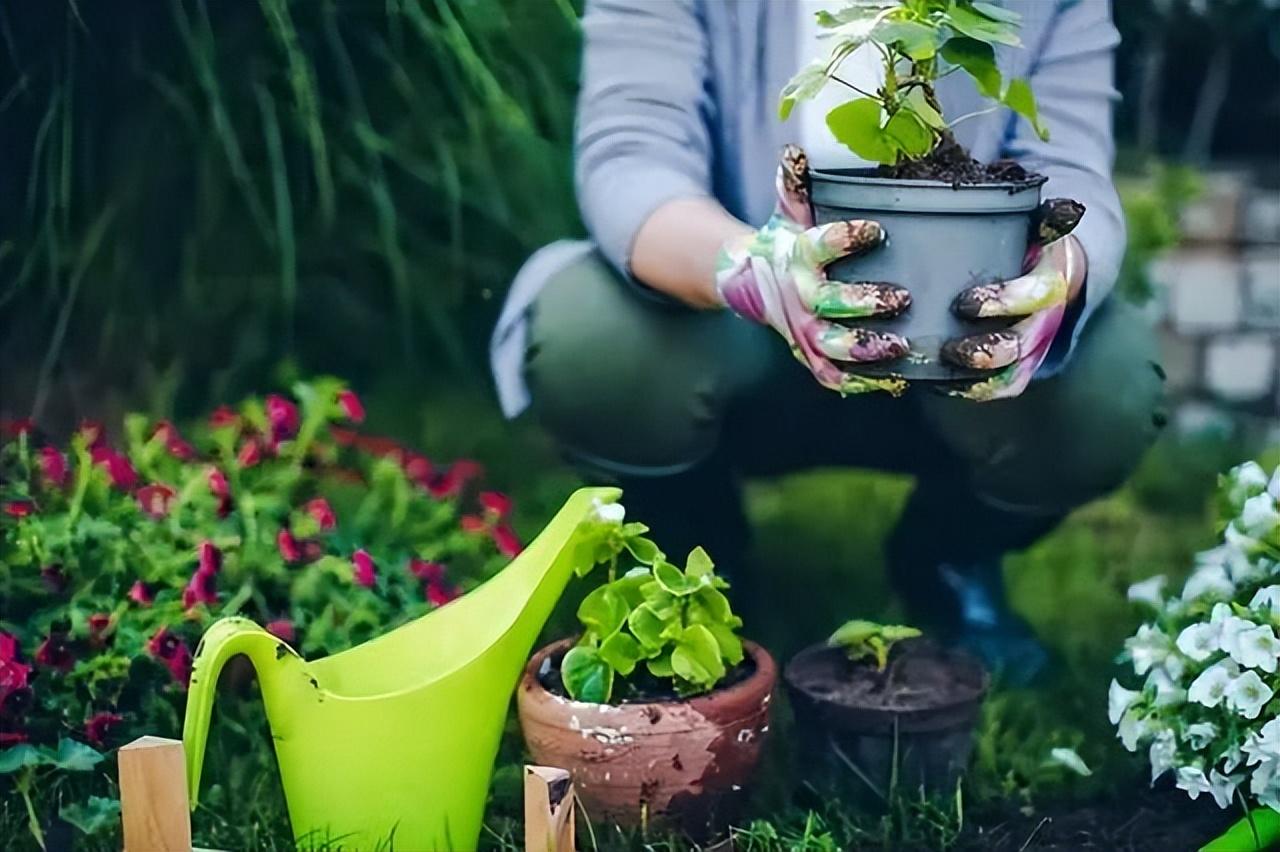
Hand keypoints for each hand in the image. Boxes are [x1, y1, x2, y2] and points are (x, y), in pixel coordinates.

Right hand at [715, 145, 910, 394]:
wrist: (751, 282)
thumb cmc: (786, 240)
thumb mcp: (789, 210)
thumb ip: (796, 183)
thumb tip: (796, 151)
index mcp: (797, 258)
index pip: (819, 247)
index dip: (846, 239)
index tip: (877, 229)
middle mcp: (798, 298)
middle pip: (828, 305)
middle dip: (863, 303)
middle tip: (901, 297)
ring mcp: (804, 332)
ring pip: (832, 347)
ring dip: (866, 348)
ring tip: (902, 345)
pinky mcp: (811, 356)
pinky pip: (833, 376)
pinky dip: (860, 382)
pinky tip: (893, 380)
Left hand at [942, 199, 1087, 400]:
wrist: (1055, 259)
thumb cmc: (1028, 231)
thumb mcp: (1030, 213)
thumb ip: (1026, 205)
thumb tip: (1030, 192)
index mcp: (1055, 274)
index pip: (1039, 295)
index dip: (1004, 302)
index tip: (964, 302)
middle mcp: (1049, 315)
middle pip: (1026, 345)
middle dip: (988, 351)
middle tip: (948, 348)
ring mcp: (1033, 344)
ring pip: (1012, 374)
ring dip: (975, 379)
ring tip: (935, 369)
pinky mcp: (1017, 364)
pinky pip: (998, 387)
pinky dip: (968, 389)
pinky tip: (930, 382)